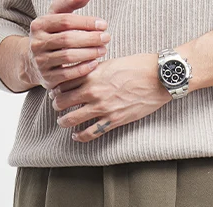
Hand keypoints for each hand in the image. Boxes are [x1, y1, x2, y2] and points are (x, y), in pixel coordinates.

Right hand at [25, 0, 110, 90]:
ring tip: (103, 50)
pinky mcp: (48, 78)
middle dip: (90, 38)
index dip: (86, 22)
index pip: (65, 21)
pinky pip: (68, 74)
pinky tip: (95, 63)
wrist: (33, 63)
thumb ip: (69, 4)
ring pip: (68, 56)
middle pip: (67, 39)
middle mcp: (37, 43)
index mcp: (39, 25)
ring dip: (89, 53)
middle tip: (106, 38)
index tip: (103, 25)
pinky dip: (83, 69)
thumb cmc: (51, 36)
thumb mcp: (56, 18)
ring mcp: (41, 62)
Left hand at [51, 53, 170, 141]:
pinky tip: (76, 136)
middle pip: (63, 101)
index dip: (56, 88)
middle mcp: (93, 91)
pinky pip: (90, 132)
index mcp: (92, 74)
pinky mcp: (113, 120)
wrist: (157, 78)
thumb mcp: (111, 63)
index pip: (64, 82)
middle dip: (56, 105)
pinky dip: (80, 136)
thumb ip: (95, 70)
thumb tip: (84, 75)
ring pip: (72, 119)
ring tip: (62, 122)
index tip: (56, 91)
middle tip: (57, 106)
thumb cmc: (137, 67)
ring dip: (63, 121)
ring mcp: (102, 107)